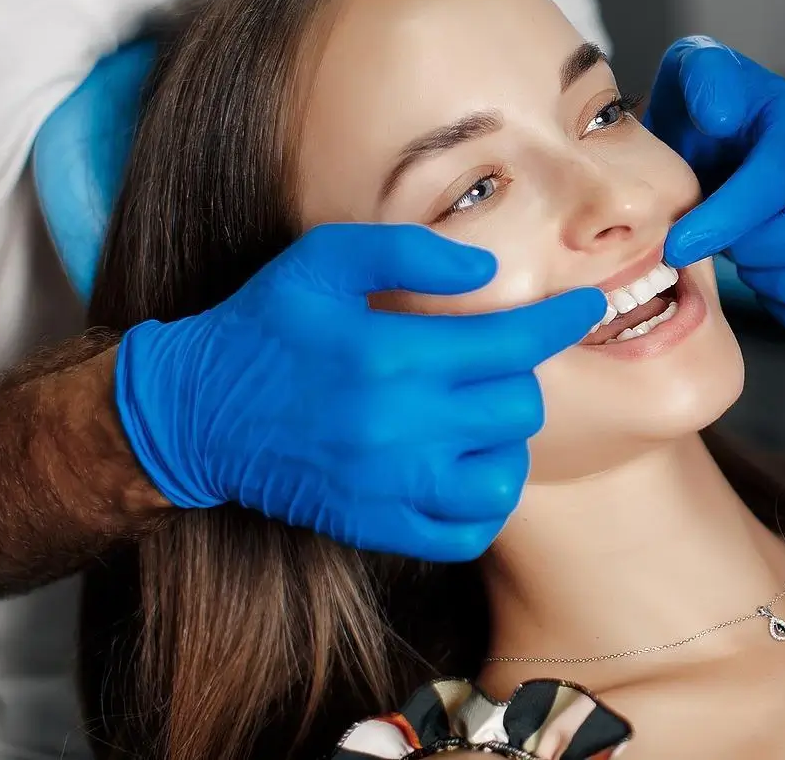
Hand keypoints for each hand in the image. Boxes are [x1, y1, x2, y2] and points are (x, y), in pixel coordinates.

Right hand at [114, 223, 605, 560]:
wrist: (196, 415)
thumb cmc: (265, 327)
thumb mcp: (322, 260)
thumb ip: (407, 253)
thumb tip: (484, 271)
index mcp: (390, 355)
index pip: (511, 342)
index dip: (561, 320)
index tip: (588, 305)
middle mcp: (399, 427)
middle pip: (518, 407)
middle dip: (521, 376)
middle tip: (494, 361)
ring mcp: (390, 485)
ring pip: (505, 474)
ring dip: (506, 440)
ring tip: (480, 416)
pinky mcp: (378, 526)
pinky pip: (468, 531)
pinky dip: (483, 501)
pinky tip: (466, 466)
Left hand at [645, 36, 784, 334]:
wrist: (709, 139)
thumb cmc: (701, 107)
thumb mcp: (692, 69)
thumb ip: (705, 77)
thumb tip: (722, 116)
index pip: (777, 180)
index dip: (727, 220)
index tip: (679, 244)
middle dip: (760, 254)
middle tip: (718, 250)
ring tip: (748, 271)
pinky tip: (767, 294)